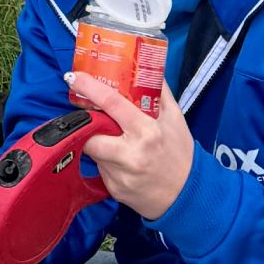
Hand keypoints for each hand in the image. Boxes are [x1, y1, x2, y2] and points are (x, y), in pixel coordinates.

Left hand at [72, 73, 194, 219]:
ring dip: (98, 143)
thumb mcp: (176, 120)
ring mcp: (120, 175)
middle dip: (87, 125)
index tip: (75, 78)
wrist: (188, 196)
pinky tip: (122, 163)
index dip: (90, 89)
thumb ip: (160, 93)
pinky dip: (106, 162)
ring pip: (93, 152)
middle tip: (92, 119)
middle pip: (90, 133)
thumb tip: (146, 67)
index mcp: (147, 132)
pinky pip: (100, 169)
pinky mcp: (114, 189)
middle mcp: (131, 155)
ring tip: (115, 142)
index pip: (112, 104)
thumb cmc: (181, 154)